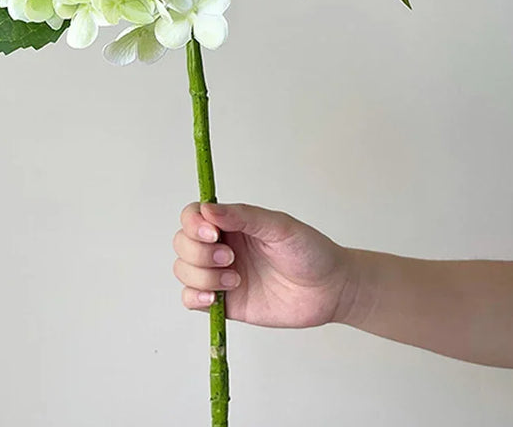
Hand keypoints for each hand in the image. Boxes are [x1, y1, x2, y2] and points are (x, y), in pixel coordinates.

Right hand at [172, 201, 352, 327]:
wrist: (329, 289)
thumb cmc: (309, 251)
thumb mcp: (280, 226)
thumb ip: (244, 216)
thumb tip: (209, 210)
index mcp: (232, 223)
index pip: (192, 215)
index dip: (193, 223)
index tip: (212, 232)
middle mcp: (221, 245)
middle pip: (182, 243)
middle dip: (199, 252)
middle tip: (231, 258)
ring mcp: (220, 274)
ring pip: (183, 270)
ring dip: (202, 275)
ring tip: (235, 279)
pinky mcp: (224, 302)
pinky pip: (190, 299)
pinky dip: (195, 297)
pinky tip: (214, 298)